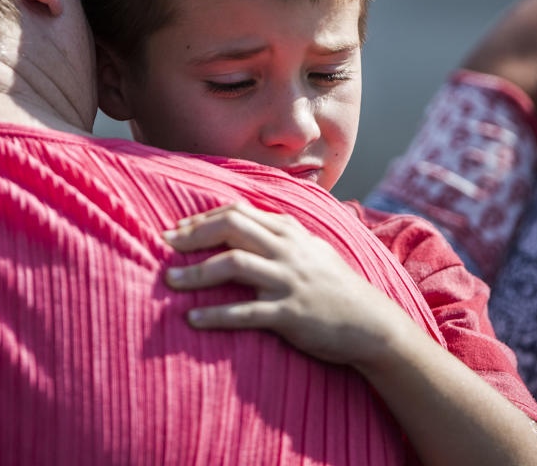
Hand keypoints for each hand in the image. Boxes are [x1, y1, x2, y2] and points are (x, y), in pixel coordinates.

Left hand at [164, 202, 409, 367]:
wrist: (373, 325)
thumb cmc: (335, 286)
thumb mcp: (310, 249)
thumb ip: (278, 233)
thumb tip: (242, 221)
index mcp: (289, 232)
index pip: (237, 212)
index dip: (202, 219)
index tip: (177, 230)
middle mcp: (287, 250)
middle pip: (231, 227)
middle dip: (192, 234)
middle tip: (163, 244)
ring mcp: (288, 281)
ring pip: (234, 264)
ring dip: (196, 272)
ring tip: (169, 280)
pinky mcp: (290, 314)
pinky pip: (246, 312)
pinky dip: (216, 315)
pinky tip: (193, 319)